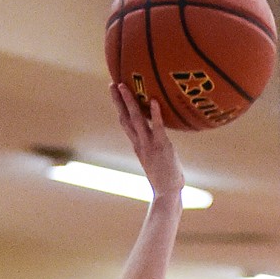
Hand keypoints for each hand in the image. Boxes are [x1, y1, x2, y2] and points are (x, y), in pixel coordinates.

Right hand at [110, 83, 183, 199]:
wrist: (167, 195)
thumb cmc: (165, 180)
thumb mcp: (156, 161)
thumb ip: (155, 149)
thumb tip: (160, 141)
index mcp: (138, 146)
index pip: (126, 123)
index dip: (120, 107)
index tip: (115, 93)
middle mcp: (140, 143)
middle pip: (125, 118)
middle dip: (119, 101)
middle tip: (112, 83)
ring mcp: (150, 144)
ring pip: (136, 119)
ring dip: (129, 102)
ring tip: (123, 86)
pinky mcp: (162, 146)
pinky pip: (157, 127)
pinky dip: (155, 114)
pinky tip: (153, 100)